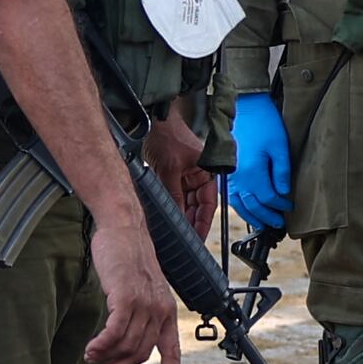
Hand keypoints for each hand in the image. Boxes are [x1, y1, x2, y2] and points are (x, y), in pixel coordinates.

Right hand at [85, 221, 182, 363]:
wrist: (122, 228)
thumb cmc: (127, 256)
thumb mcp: (140, 288)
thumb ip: (138, 312)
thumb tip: (124, 340)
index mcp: (167, 310)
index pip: (172, 349)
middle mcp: (160, 309)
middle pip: (141, 353)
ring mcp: (144, 303)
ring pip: (126, 344)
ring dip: (105, 356)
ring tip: (91, 357)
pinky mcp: (127, 296)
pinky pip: (114, 332)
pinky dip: (102, 345)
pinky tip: (91, 349)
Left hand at [143, 106, 212, 240]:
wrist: (153, 122)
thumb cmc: (168, 135)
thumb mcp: (170, 169)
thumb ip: (173, 195)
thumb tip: (177, 217)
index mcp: (208, 173)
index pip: (209, 204)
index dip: (203, 223)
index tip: (198, 239)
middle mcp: (199, 177)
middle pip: (197, 207)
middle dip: (191, 223)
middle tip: (185, 241)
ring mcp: (186, 178)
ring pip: (185, 205)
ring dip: (181, 218)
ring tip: (177, 234)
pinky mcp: (173, 178)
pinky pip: (175, 198)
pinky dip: (172, 208)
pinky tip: (168, 220)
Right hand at [226, 91, 293, 232]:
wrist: (245, 107)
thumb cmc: (264, 123)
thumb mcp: (280, 146)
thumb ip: (282, 172)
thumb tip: (283, 193)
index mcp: (252, 172)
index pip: (268, 198)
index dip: (280, 206)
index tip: (290, 207)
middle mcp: (237, 177)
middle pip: (253, 206)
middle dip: (267, 217)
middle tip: (279, 225)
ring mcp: (229, 175)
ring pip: (239, 204)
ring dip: (252, 217)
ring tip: (264, 224)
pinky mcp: (225, 171)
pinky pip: (230, 196)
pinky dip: (239, 206)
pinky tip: (247, 209)